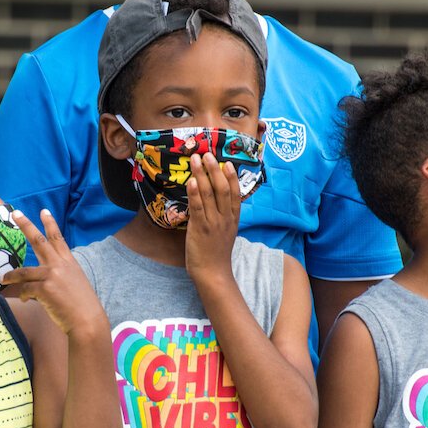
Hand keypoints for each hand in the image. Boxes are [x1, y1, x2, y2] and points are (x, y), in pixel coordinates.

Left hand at [0, 210, 106, 340]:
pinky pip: (25, 290)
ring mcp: (52, 275)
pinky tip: (25, 301)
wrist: (87, 321)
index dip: (50, 223)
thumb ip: (59, 276)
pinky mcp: (45, 289)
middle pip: (39, 241)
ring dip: (11, 275)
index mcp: (69, 262)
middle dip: (26, 225)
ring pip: (24, 271)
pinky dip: (23, 296)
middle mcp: (60, 265)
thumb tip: (40, 280)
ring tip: (4, 278)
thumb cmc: (82, 306)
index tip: (43, 210)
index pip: (57, 238)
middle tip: (15, 214)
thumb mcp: (74, 284)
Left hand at [183, 152, 239, 280]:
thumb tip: (211, 199)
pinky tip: (192, 181)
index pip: (234, 193)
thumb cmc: (216, 253)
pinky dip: (195, 193)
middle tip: (207, 154)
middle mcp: (225, 218)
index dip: (231, 176)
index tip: (226, 162)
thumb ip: (222, 215)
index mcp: (233, 218)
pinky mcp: (201, 228)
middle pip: (222, 189)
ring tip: (196, 160)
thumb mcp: (225, 231)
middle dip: (215, 169)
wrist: (213, 273)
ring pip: (209, 194)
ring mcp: (214, 223)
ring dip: (202, 174)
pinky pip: (198, 207)